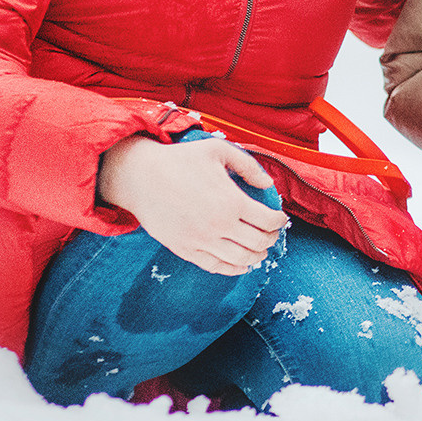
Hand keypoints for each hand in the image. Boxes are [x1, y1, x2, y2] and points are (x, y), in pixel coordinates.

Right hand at [95, 135, 289, 275]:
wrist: (140, 177)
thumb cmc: (180, 160)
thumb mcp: (218, 151)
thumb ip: (247, 165)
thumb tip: (268, 183)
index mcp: (231, 201)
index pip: (267, 220)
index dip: (279, 221)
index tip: (280, 218)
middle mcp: (219, 225)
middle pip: (258, 243)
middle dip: (271, 239)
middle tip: (272, 234)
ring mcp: (201, 241)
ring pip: (240, 260)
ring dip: (257, 256)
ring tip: (261, 250)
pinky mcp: (185, 250)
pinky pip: (216, 266)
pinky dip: (234, 269)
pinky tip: (242, 264)